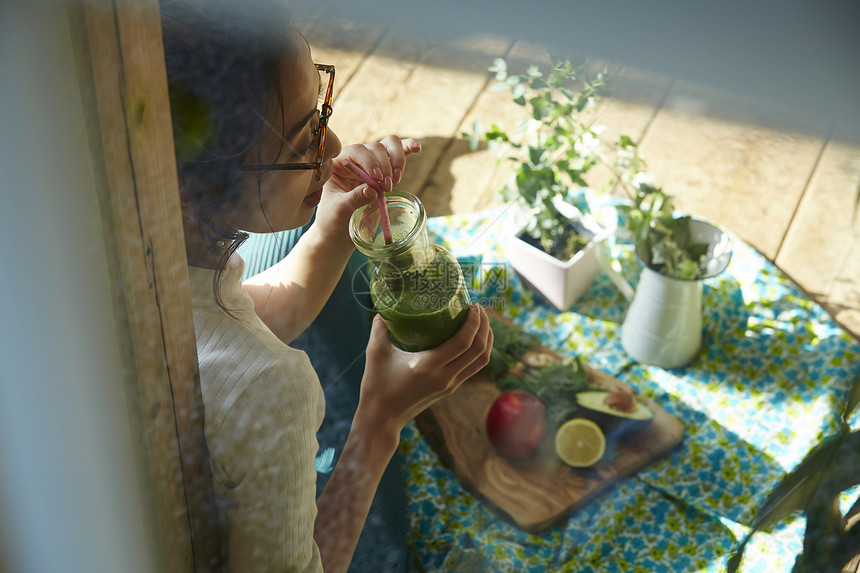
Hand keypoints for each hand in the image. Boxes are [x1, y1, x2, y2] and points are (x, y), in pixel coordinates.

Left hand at [314, 135, 421, 250]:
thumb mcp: (339, 211)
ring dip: (397, 160)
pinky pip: (398, 153)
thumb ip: (354, 198)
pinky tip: (417, 148)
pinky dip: (407, 148)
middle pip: (375, 147)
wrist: (339, 232)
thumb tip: (372, 190)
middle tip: (386, 188)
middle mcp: (355, 159)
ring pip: (389, 146)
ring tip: (395, 181)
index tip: (377, 178)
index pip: (356, 151)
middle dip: (385, 165)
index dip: (369, 160)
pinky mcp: (385, 170)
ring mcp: (372, 163)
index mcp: (338, 163)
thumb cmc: (333, 220)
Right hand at [357, 304, 493, 436]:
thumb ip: (380, 328)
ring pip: (481, 361)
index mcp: (428, 366)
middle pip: (478, 350)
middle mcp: (444, 377)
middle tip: (478, 308)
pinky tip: (474, 338)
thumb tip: (383, 308)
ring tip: (481, 321)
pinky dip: (480, 351)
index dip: (473, 322)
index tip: (472, 305)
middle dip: (484, 326)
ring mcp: (450, 385)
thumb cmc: (377, 385)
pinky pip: (474, 368)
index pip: (463, 342)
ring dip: (486, 339)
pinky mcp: (450, 388)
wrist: (382, 418)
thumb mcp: (375, 353)